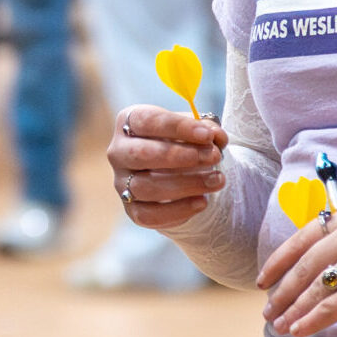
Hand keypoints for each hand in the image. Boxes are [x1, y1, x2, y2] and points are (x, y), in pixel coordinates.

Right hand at [107, 103, 227, 230]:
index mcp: (129, 122)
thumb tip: (216, 137)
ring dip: (186, 184)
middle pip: (140, 154)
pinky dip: (178, 210)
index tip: (207, 135)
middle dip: (180, 156)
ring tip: (217, 180)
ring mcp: (121, 182)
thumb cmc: (184, 142)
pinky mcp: (132, 209)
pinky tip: (202, 202)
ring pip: (145, 187)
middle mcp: (119, 152)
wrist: (180, 172)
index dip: (178, 127)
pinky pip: (148, 215)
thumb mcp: (194, 129)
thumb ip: (207, 129)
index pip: (147, 121)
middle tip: (214, 157)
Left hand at [259, 202, 336, 335]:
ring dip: (291, 308)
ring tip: (279, 323)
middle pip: (303, 265)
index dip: (278, 262)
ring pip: (313, 288)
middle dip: (281, 290)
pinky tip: (298, 329)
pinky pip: (330, 307)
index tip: (263, 279)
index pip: (301, 239)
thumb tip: (311, 272)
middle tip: (268, 308)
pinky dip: (310, 320)